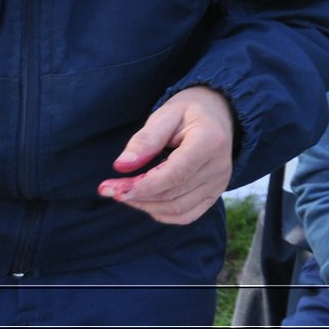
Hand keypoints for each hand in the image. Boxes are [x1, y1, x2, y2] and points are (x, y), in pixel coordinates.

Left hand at [98, 85, 235, 224]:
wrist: (219, 115)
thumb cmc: (189, 112)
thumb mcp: (166, 114)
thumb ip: (145, 139)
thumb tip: (121, 166)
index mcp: (211, 141)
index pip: (175, 174)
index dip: (144, 186)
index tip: (114, 189)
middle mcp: (220, 167)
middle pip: (173, 193)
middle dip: (136, 195)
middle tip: (108, 188)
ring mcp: (220, 184)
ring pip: (177, 209)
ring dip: (145, 205)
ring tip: (124, 191)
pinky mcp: (215, 195)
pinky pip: (185, 215)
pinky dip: (161, 213)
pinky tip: (145, 200)